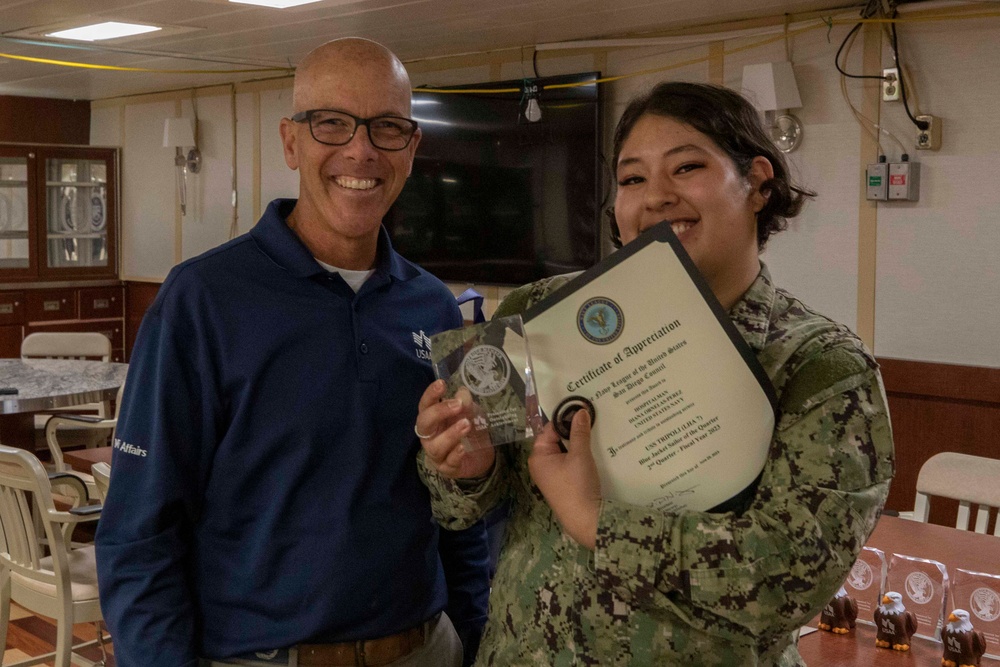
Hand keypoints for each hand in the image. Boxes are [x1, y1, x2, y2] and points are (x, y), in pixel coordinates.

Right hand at [417, 380, 494, 478]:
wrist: (482, 455)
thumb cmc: (470, 429)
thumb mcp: (471, 412)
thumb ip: (466, 403)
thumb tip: (462, 393)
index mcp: (432, 419)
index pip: (425, 405)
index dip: (430, 394)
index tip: (442, 384)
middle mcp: (429, 436)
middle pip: (424, 424)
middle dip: (438, 412)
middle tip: (457, 405)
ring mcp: (436, 454)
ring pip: (435, 446)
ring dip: (450, 434)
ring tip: (466, 425)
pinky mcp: (447, 469)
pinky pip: (448, 463)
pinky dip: (455, 455)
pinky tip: (463, 448)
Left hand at [529, 408, 600, 549]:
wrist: (585, 519)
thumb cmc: (577, 485)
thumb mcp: (580, 455)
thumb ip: (579, 432)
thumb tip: (580, 411)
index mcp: (538, 456)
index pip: (550, 429)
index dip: (565, 419)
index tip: (581, 410)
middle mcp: (540, 465)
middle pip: (555, 440)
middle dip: (572, 431)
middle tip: (589, 418)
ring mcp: (550, 475)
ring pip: (563, 451)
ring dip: (576, 444)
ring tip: (593, 431)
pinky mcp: (561, 483)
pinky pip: (568, 462)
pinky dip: (578, 456)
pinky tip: (591, 450)